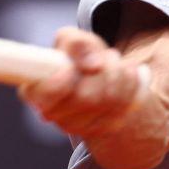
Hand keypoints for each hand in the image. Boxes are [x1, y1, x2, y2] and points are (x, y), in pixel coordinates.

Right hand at [17, 27, 168, 168]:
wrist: (99, 77)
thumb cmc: (78, 57)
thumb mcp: (71, 39)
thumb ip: (76, 43)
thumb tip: (93, 64)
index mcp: (37, 93)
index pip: (46, 97)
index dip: (60, 83)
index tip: (71, 68)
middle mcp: (55, 115)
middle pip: (87, 97)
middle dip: (103, 70)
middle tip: (105, 56)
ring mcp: (80, 127)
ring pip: (111, 99)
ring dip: (119, 72)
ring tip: (115, 62)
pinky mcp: (104, 129)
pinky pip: (127, 105)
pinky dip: (131, 84)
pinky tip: (126, 75)